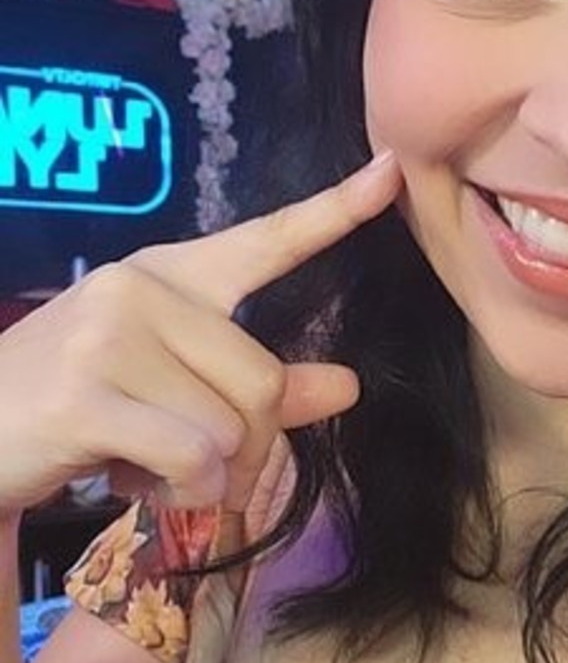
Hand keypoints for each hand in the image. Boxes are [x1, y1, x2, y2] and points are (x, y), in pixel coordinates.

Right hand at [0, 151, 401, 521]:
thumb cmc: (79, 407)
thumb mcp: (172, 387)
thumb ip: (260, 387)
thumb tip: (347, 386)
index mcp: (170, 273)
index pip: (266, 239)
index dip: (335, 212)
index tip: (393, 170)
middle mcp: (142, 288)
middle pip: (266, 379)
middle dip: (249, 447)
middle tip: (198, 468)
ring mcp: (110, 337)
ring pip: (231, 427)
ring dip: (206, 476)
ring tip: (145, 467)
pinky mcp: (88, 396)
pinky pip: (191, 457)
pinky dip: (180, 491)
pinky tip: (130, 482)